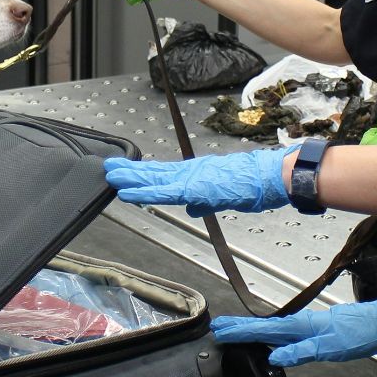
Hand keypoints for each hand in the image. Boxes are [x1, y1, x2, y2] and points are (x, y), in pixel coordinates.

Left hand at [103, 148, 292, 216]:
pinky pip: (163, 192)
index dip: (143, 173)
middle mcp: (189, 173)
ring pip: (154, 179)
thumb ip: (204, 202)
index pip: (163, 174)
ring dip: (131, 179)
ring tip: (111, 175)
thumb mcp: (223, 196)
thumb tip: (192, 208)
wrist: (267, 177)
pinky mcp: (193, 188)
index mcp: (195, 174)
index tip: (126, 171)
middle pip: (154, 173)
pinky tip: (128, 193)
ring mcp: (190, 178)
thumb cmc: (251, 185)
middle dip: (130, 172)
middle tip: (109, 168)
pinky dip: (144, 193)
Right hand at [211, 292, 376, 366]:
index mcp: (301, 326)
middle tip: (219, 328)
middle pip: (264, 326)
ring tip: (236, 333)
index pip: (263, 330)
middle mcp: (301, 323)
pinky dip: (270, 336)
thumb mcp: (331, 348)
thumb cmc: (361, 333)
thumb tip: (274, 359)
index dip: (241, 331)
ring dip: (253, 331)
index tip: (221, 331)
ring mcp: (308, 327)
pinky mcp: (316, 331)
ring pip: (273, 329)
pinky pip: (284, 333)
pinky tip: (271, 342)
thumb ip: (301, 352)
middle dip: (240, 328)